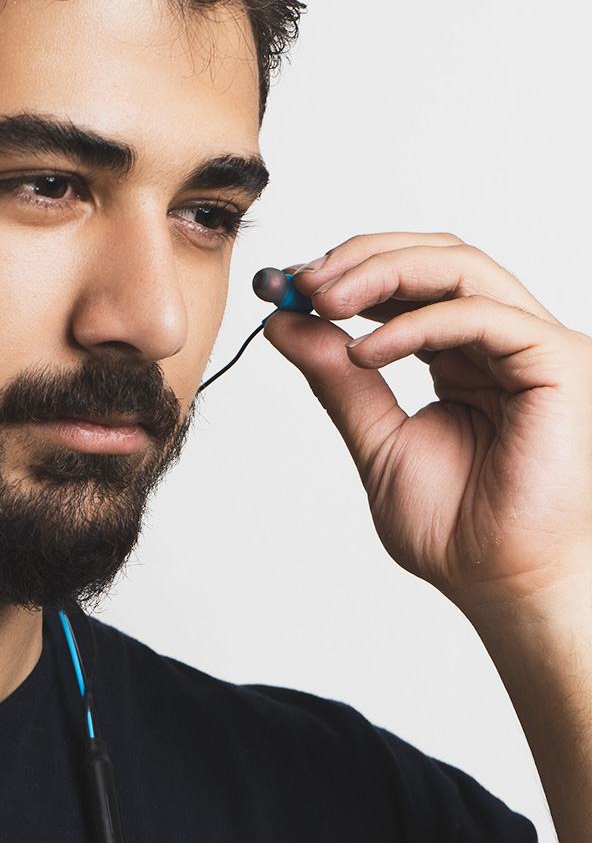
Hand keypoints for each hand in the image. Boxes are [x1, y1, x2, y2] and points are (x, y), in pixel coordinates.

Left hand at [264, 232, 591, 626]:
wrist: (499, 585)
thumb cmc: (454, 528)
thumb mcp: (375, 438)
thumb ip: (336, 379)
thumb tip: (285, 324)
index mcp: (463, 355)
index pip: (410, 283)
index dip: (348, 272)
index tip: (287, 284)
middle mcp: (502, 341)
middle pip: (436, 257)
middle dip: (360, 258)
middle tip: (300, 280)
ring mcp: (533, 347)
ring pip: (460, 267)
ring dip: (382, 273)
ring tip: (322, 300)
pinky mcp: (557, 363)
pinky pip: (481, 315)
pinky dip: (414, 324)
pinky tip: (363, 353)